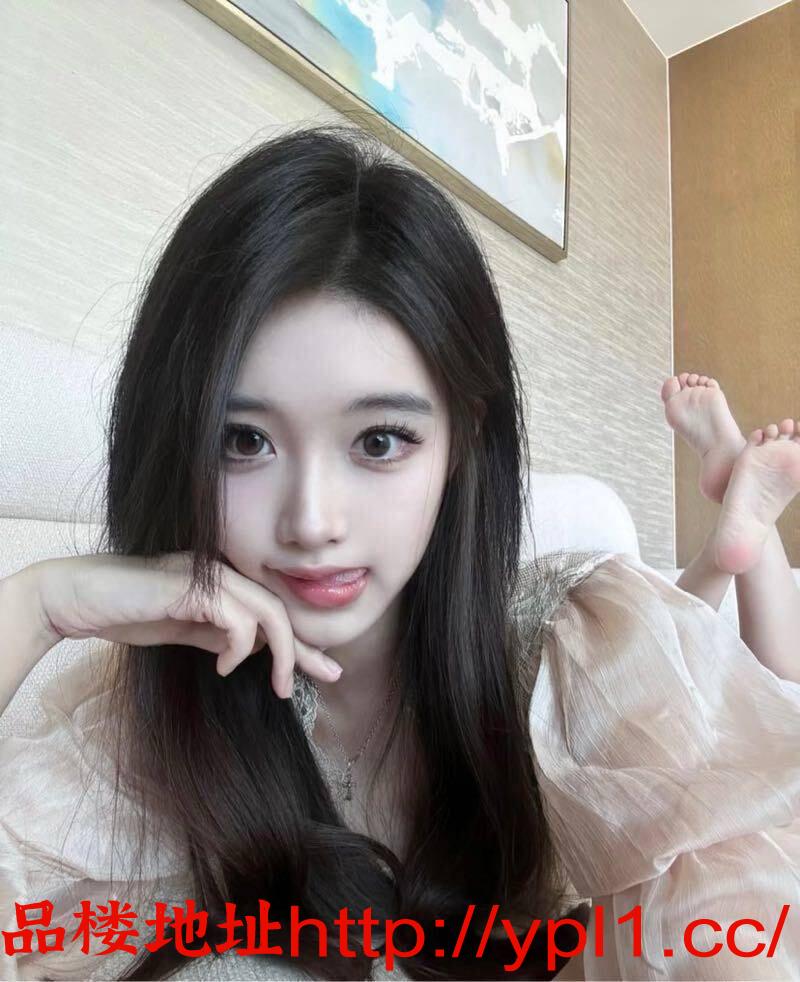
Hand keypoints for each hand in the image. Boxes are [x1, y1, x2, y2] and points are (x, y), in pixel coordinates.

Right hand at [31, 551, 341, 697]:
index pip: (272, 609)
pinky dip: (240, 646)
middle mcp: (220, 571)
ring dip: (280, 651)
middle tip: (324, 677)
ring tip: (278, 684)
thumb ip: (217, 633)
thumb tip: (251, 649)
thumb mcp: (184, 629)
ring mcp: (206, 576)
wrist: (75, 599)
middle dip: (304, 647)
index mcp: (221, 580)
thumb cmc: (124, 612)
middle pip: (279, 608)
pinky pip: (236, 617)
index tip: (325, 668)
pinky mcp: (191, 587)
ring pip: (267, 611)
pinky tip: (224, 665)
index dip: (301, 640)